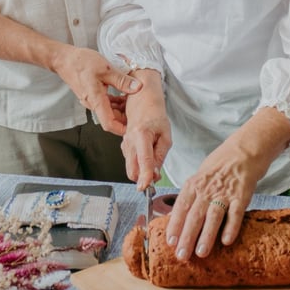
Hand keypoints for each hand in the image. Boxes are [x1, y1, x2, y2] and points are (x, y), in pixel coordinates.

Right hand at [49, 46, 141, 135]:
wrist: (64, 59)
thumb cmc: (81, 62)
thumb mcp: (106, 68)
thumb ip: (122, 80)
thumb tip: (137, 87)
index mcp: (96, 100)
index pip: (109, 124)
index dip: (122, 129)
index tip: (134, 128)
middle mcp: (92, 104)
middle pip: (111, 119)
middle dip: (125, 118)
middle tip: (140, 111)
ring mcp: (91, 101)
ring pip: (109, 111)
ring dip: (121, 109)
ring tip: (133, 101)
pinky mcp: (91, 96)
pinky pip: (104, 104)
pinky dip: (115, 102)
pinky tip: (123, 94)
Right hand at [120, 70, 170, 188]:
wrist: (142, 102)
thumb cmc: (155, 116)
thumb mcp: (165, 135)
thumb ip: (161, 155)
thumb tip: (155, 173)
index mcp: (141, 135)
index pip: (144, 160)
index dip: (145, 176)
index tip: (146, 186)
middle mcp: (129, 141)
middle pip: (132, 170)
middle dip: (143, 178)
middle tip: (156, 175)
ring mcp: (124, 145)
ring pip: (131, 168)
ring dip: (142, 172)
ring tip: (154, 160)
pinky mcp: (124, 147)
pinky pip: (131, 162)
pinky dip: (139, 166)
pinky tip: (147, 156)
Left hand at [165, 108, 289, 259]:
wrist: (245, 149)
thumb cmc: (221, 165)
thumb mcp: (200, 176)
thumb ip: (191, 195)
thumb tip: (179, 218)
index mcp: (194, 184)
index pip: (181, 207)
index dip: (175, 226)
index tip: (169, 243)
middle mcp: (207, 189)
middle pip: (194, 215)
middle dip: (186, 237)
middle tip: (181, 256)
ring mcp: (224, 192)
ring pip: (213, 216)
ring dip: (206, 236)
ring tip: (201, 253)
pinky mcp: (242, 195)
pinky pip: (235, 213)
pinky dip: (231, 227)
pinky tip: (226, 241)